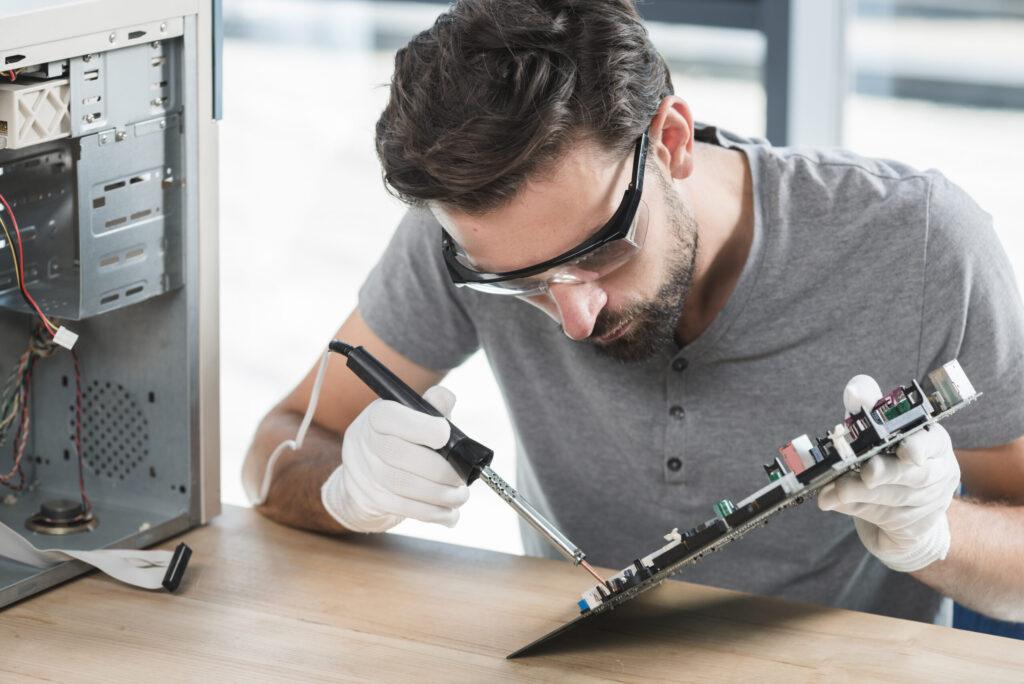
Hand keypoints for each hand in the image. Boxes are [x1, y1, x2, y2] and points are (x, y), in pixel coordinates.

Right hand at [320, 386, 470, 532]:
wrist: (371, 472)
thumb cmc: (405, 439)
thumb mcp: (417, 417)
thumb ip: (433, 406)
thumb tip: (445, 398)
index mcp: (377, 416)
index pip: (390, 417)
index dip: (420, 426)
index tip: (446, 434)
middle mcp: (364, 442)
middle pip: (399, 454)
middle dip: (438, 468)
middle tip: (462, 477)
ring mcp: (364, 473)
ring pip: (403, 485)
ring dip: (440, 494)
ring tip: (461, 496)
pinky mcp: (370, 499)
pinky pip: (403, 508)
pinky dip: (432, 513)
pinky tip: (450, 514)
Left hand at [818, 375, 960, 571]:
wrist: (902, 514)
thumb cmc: (886, 460)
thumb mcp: (876, 431)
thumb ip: (867, 408)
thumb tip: (855, 391)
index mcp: (933, 442)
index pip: (932, 441)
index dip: (920, 446)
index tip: (907, 451)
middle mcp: (939, 473)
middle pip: (913, 474)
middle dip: (886, 472)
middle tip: (865, 473)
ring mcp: (929, 504)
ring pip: (893, 497)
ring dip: (860, 493)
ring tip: (833, 490)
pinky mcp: (911, 527)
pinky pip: (880, 516)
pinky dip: (853, 508)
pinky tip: (831, 501)